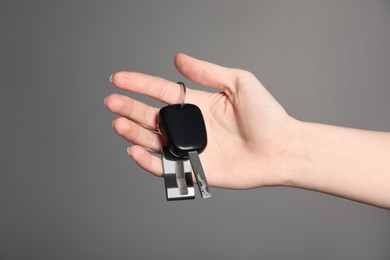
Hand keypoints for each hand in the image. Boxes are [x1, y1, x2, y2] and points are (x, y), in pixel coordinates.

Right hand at [105, 53, 296, 188]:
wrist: (282, 148)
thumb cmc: (267, 115)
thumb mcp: (239, 83)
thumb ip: (207, 71)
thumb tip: (178, 58)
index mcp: (198, 103)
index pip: (161, 91)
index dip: (139, 84)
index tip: (118, 78)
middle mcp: (191, 125)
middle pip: (152, 116)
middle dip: (129, 108)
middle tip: (111, 102)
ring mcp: (192, 147)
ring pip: (154, 141)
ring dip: (133, 133)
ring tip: (119, 124)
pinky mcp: (196, 169)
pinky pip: (167, 166)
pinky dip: (148, 161)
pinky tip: (135, 151)